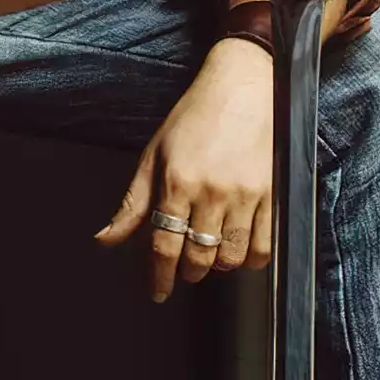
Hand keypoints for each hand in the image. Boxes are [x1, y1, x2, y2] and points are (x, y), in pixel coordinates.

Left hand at [93, 37, 273, 300]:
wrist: (244, 86)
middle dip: (187, 274)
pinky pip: (262, 247)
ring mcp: (245, 195)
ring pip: (230, 258)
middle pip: (197, 258)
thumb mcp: (154, 155)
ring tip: (209, 255)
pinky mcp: (273, 194)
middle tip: (183, 272)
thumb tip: (105, 240)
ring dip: (217, 267)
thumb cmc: (194, 116)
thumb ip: (133, 203)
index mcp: (177, 181)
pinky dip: (249, 259)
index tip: (157, 293)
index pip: (163, 246)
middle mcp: (211, 192)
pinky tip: (238, 251)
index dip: (158, 277)